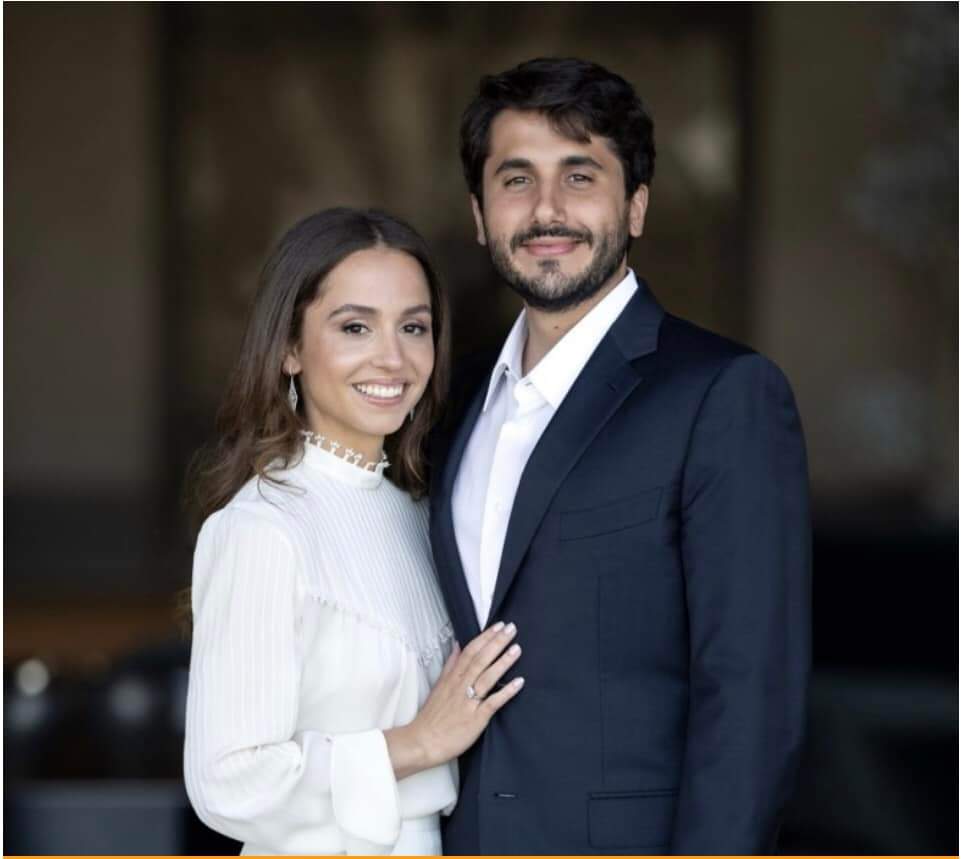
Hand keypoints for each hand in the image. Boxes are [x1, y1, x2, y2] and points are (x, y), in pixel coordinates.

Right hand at [384, 622, 523, 777]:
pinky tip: (519, 682)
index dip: (485, 637)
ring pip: (487, 678)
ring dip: (502, 662)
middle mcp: (460, 686)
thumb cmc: (432, 716)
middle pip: (480, 659)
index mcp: (452, 677)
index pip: (470, 651)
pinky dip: (506, 692)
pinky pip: (492, 703)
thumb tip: (457, 644)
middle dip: (496, 643)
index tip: (498, 625)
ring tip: (517, 649)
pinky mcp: (475, 719)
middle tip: (511, 628)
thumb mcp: (439, 685)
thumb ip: (450, 664)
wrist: (422, 742)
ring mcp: (468, 702)